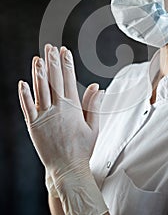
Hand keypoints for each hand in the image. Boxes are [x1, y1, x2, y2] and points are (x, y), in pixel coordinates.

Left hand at [18, 44, 103, 175]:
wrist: (66, 168)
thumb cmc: (82, 149)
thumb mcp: (93, 126)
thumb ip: (94, 105)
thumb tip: (96, 87)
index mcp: (72, 108)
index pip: (69, 79)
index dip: (66, 64)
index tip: (64, 51)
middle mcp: (57, 109)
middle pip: (54, 80)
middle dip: (52, 62)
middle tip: (50, 47)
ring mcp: (44, 116)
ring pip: (40, 89)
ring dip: (38, 73)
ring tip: (37, 59)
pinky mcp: (33, 125)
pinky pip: (27, 107)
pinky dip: (24, 94)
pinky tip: (22, 82)